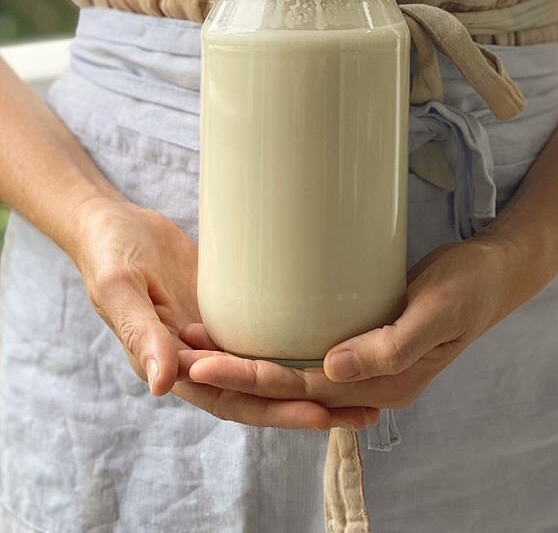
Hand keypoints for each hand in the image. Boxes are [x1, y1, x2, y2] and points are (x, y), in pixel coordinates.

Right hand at [73, 197, 378, 431]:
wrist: (115, 223)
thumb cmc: (109, 254)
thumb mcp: (121, 289)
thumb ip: (140, 334)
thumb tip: (161, 384)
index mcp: (174, 365)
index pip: (232, 400)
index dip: (275, 410)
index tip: (321, 412)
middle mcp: (203, 358)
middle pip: (264, 392)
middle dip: (312, 404)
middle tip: (369, 406)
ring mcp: (220, 334)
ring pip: (272, 366)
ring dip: (313, 378)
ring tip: (368, 382)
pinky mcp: (232, 307)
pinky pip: (268, 331)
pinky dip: (297, 341)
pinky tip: (337, 337)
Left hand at [180, 237, 521, 412]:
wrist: (491, 275)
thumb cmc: (466, 288)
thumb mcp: (436, 310)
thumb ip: (390, 346)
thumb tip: (332, 371)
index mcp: (382, 383)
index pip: (301, 388)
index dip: (249, 380)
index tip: (203, 366)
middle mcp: (366, 381)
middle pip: (287, 385)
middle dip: (233, 374)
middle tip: (182, 355)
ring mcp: (363, 363)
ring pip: (292, 372)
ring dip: (246, 364)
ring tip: (200, 347)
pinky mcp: (359, 340)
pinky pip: (307, 352)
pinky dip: (273, 347)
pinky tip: (247, 333)